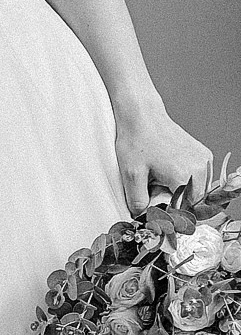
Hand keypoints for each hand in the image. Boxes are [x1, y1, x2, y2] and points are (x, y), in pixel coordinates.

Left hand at [114, 99, 212, 213]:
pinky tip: (169, 172)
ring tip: (161, 180)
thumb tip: (143, 218)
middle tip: (155, 193)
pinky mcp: (204, 155)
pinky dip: (186, 181)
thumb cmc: (136, 141)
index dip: (169, 215)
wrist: (143, 116)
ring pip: (197, 192)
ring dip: (181, 193)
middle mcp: (199, 169)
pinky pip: (199, 179)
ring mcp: (204, 161)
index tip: (156, 213)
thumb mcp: (131, 175)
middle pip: (192, 203)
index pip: (183, 211)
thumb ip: (138, 202)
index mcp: (183, 176)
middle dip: (175, 204)